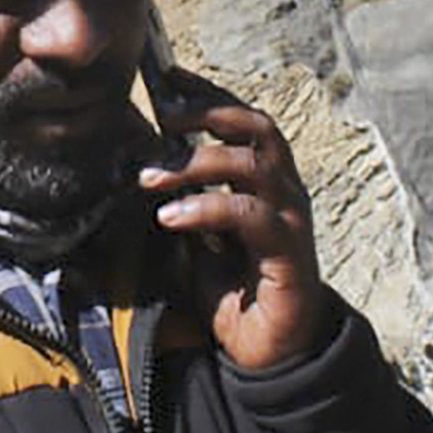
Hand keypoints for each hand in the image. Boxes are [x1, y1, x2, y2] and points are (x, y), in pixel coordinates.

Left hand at [139, 86, 328, 371]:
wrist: (269, 353)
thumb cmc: (233, 292)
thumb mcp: (197, 239)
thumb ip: (184, 201)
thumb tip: (142, 165)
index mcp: (266, 182)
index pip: (243, 122)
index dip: (208, 96)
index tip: (168, 79)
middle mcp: (285, 192)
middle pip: (258, 128)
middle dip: (209, 114)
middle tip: (163, 118)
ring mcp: (290, 220)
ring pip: (251, 165)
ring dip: (196, 163)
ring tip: (150, 177)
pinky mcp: (289, 252)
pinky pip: (249, 215)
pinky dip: (206, 208)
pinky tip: (170, 217)